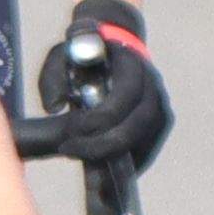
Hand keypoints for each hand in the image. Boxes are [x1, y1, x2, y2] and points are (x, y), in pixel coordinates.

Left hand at [33, 0, 172, 171]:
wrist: (115, 42)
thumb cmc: (84, 51)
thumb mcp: (62, 53)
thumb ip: (53, 76)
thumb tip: (53, 108)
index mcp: (132, 65)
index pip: (123, 97)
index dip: (98, 120)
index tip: (69, 132)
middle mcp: (153, 85)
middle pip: (137, 125)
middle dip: (104, 145)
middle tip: (70, 152)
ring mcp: (160, 105)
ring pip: (144, 140)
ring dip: (115, 157)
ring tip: (85, 166)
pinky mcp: (159, 122)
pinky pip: (147, 149)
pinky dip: (127, 163)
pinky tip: (103, 171)